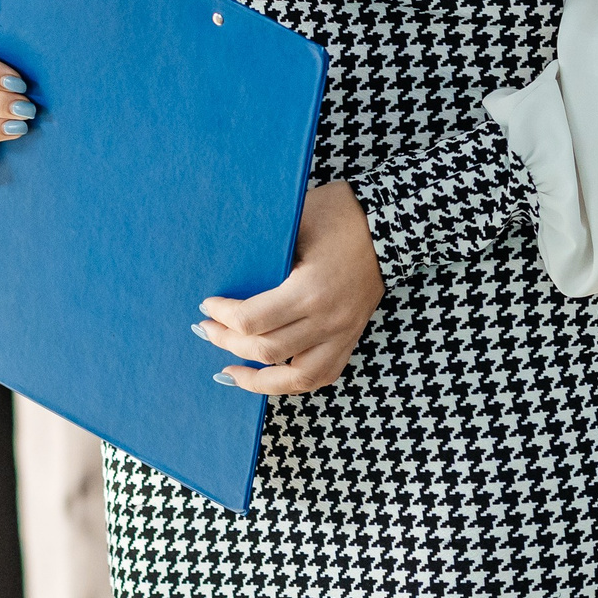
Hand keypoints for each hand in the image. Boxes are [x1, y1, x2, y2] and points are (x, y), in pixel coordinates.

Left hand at [194, 182, 385, 395]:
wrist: (392, 224)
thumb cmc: (340, 214)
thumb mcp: (296, 220)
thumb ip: (265, 249)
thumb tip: (225, 266)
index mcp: (311, 290)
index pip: (254, 320)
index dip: (223, 316)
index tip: (207, 304)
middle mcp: (328, 320)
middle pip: (266, 351)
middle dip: (228, 342)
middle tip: (205, 330)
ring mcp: (342, 334)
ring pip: (295, 379)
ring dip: (256, 379)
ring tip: (229, 372)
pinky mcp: (351, 339)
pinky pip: (321, 376)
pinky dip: (291, 383)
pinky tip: (268, 378)